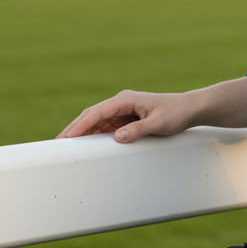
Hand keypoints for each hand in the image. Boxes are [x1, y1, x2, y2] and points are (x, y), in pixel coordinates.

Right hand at [57, 89, 200, 142]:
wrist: (188, 109)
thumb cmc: (175, 113)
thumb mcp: (158, 123)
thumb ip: (138, 130)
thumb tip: (118, 137)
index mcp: (126, 100)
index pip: (97, 112)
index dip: (80, 125)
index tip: (67, 137)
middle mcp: (121, 103)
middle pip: (91, 116)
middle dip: (74, 129)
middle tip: (57, 144)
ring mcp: (122, 110)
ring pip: (96, 122)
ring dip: (82, 133)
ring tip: (66, 147)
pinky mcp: (125, 118)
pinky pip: (105, 127)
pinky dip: (94, 135)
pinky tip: (85, 145)